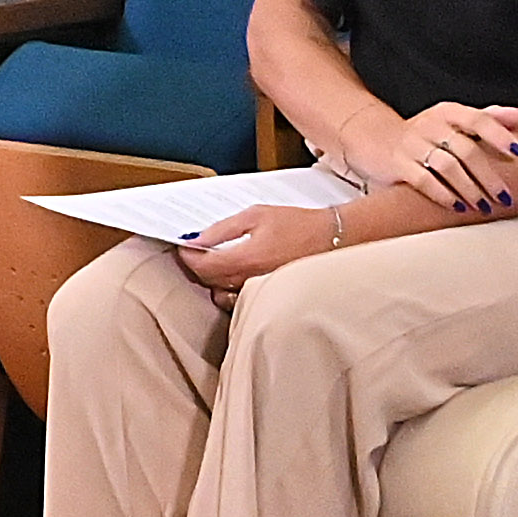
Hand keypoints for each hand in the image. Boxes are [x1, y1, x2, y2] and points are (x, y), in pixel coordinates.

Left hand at [178, 198, 352, 293]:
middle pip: (208, 282)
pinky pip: (239, 300)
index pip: (202, 266)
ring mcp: (260, 293)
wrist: (333, 240)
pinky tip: (235, 273)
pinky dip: (230, 289)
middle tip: (198, 250)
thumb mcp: (256, 215)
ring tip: (218, 261)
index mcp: (246, 259)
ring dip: (213, 280)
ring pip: (221, 295)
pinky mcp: (269, 298)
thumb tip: (196, 239)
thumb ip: (223, 229)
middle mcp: (251, 281)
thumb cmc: (299, 225)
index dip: (188, 256)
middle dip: (198, 266)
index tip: (184, 247)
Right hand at [357, 96, 517, 216]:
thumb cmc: (425, 133)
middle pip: (466, 149)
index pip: (478, 119)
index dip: (500, 135)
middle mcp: (431, 124)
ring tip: (483, 206)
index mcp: (448, 112)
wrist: (376, 139)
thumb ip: (488, 117)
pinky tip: (457, 207)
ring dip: (469, 189)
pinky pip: (423, 180)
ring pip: (447, 166)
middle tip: (505, 196)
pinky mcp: (398, 164)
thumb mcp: (454, 119)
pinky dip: (443, 195)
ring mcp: (413, 144)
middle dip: (488, 176)